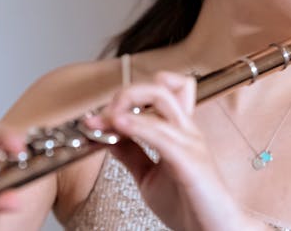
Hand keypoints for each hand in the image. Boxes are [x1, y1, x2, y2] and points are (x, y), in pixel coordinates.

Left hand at [86, 71, 258, 230]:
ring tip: (105, 119)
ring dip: (126, 105)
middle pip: (161, 86)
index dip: (128, 95)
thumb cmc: (190, 205)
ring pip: (161, 99)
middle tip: (104, 114)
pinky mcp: (190, 161)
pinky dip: (137, 125)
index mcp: (179, 131)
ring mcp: (190, 142)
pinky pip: (162, 134)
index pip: (163, 89)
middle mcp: (186, 130)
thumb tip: (108, 134)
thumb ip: (131, 154)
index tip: (99, 117)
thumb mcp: (149, 176)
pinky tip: (118, 126)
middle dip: (126, 93)